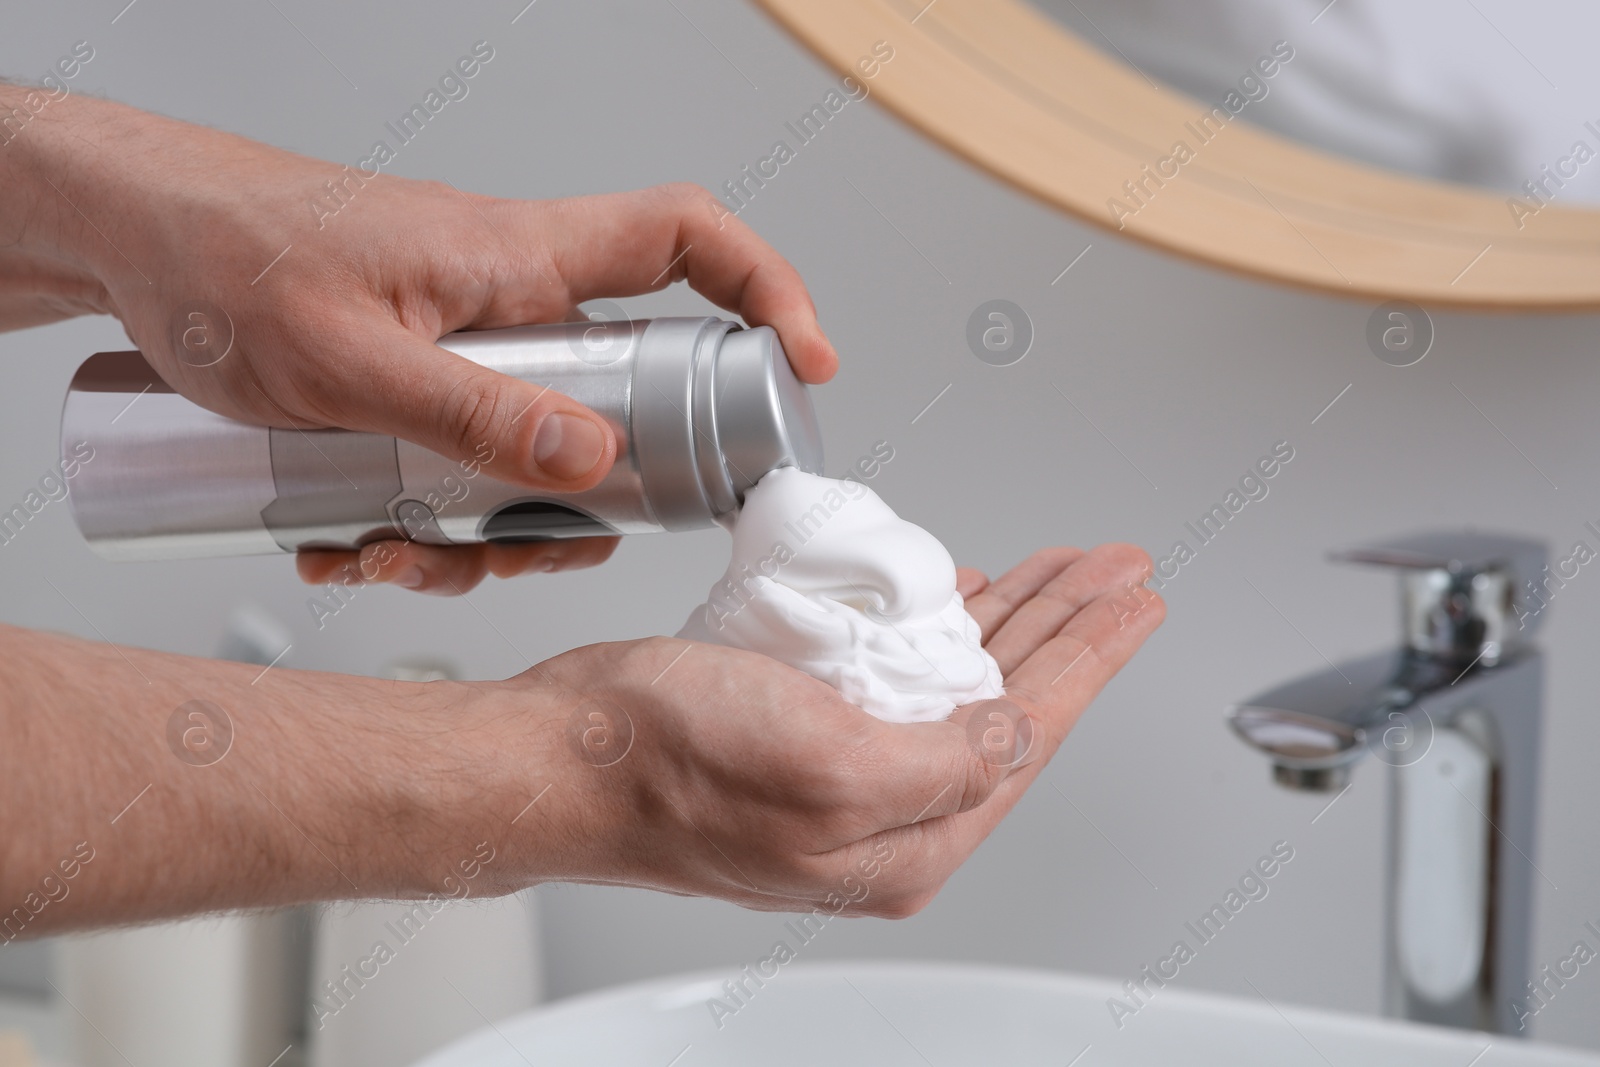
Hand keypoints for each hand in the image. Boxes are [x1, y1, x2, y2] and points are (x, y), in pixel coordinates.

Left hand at [11, 91, 835, 588]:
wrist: (128, 244)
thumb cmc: (224, 258)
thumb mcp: (344, 358)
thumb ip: (472, 412)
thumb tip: (593, 458)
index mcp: (519, 259)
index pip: (685, 239)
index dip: (766, 289)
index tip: (804, 363)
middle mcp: (510, 301)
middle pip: (623, 389)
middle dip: (592, 492)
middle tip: (540, 543)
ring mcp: (466, 346)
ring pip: (536, 452)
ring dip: (483, 530)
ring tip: (395, 556)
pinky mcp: (418, 384)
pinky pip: (463, 466)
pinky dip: (422, 522)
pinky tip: (348, 544)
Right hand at [469, 544, 1161, 914]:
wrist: (560, 753)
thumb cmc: (666, 764)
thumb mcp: (828, 766)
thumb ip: (943, 762)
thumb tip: (1013, 735)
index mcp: (906, 838)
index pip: (1032, 732)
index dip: (1093, 656)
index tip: (1137, 601)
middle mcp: (884, 815)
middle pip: (1009, 704)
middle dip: (1068, 629)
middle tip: (1115, 574)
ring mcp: (843, 772)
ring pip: (959, 682)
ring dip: (1014, 620)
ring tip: (1063, 574)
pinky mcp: (804, 730)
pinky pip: (899, 671)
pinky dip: (939, 626)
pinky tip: (961, 596)